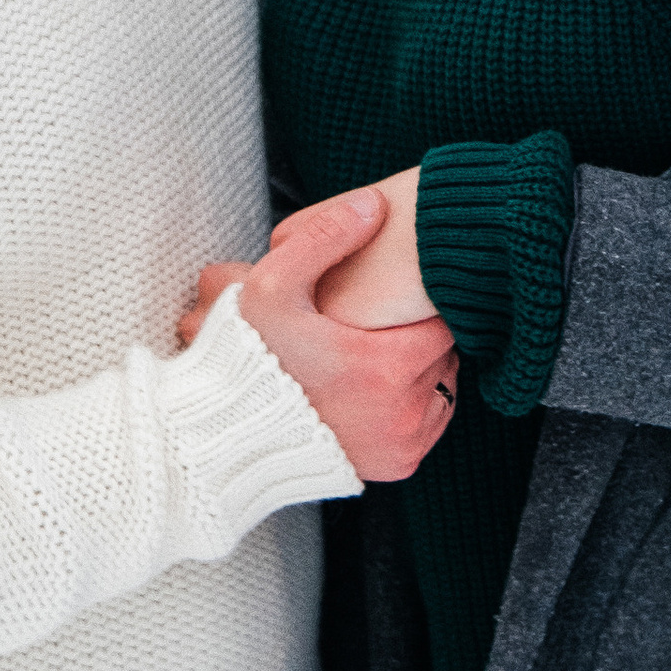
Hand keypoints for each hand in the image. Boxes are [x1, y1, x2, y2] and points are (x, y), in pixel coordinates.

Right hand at [181, 188, 456, 483]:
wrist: (226, 438)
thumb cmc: (246, 360)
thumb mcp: (270, 286)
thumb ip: (324, 236)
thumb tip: (374, 205)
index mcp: (383, 368)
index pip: (440, 320)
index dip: (417, 303)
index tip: (395, 298)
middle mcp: (402, 414)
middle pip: (443, 353)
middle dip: (417, 334)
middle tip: (380, 323)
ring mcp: (402, 444)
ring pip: (441, 387)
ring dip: (420, 369)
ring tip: (376, 353)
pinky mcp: (397, 465)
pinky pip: (428, 423)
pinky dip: (412, 405)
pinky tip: (375, 388)